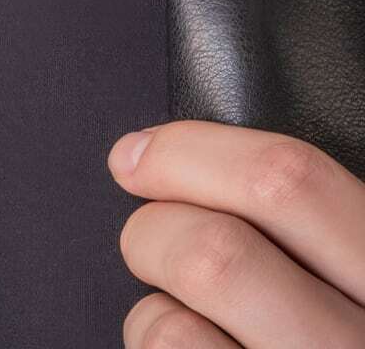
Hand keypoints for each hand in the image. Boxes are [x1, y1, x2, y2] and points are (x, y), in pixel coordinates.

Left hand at [109, 120, 364, 346]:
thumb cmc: (347, 339)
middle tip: (147, 240)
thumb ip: (318, 233)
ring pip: (169, 327)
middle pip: (213, 250)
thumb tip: (199, 165)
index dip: (191, 152)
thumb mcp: (361, 281)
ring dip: (151, 314)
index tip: (139, 153)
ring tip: (182, 325)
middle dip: (151, 229)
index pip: (289, 180)